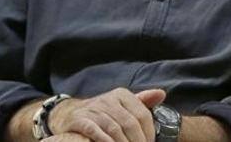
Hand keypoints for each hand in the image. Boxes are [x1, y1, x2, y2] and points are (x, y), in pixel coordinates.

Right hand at [48, 88, 165, 141]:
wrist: (69, 114)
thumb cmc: (103, 114)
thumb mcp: (122, 105)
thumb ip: (142, 102)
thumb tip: (161, 94)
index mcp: (122, 95)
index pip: (142, 115)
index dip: (149, 133)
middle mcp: (108, 99)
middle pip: (130, 123)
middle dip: (137, 141)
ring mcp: (93, 109)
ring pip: (115, 129)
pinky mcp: (79, 119)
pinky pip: (95, 131)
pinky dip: (106, 141)